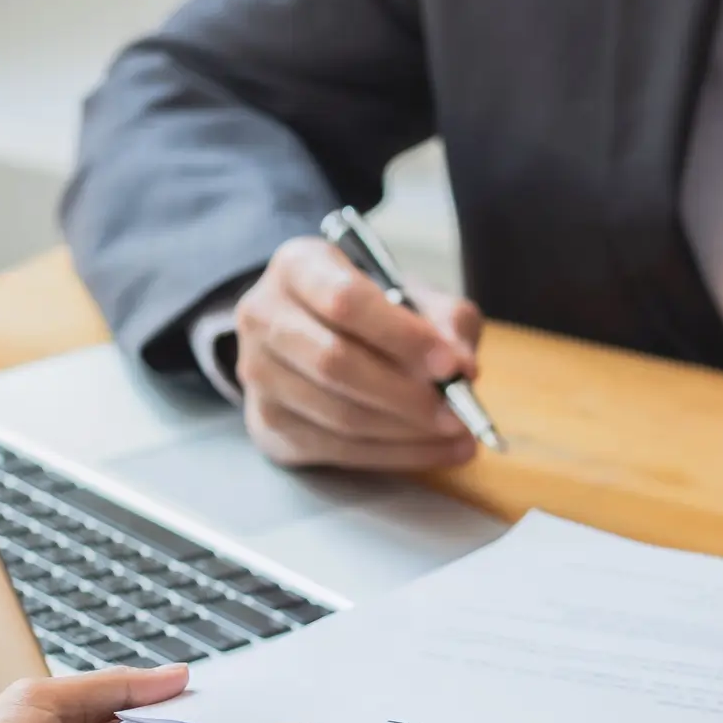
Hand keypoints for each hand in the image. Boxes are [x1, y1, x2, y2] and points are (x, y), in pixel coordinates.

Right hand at [236, 236, 485, 471]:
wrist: (318, 334)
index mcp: (299, 267)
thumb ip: (445, 323)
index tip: (452, 365)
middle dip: (407, 396)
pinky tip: (436, 450)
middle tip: (459, 414)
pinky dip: (395, 456)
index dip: (403, 337)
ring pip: (338, 415)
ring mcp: (259, 373)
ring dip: (408, 433)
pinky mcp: (268, 423)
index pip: (346, 301)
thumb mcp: (416, 297)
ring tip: (459, 435)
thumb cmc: (376, 311)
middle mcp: (264, 316)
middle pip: (335, 363)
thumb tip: (463, 369)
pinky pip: (337, 449)